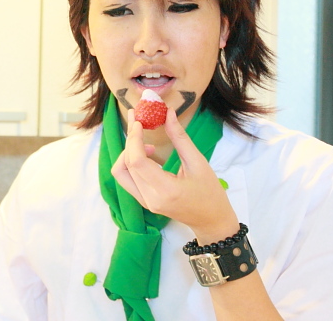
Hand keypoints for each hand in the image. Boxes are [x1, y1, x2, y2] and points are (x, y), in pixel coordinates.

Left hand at [112, 108, 237, 242]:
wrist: (211, 220)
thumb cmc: (210, 192)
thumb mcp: (198, 162)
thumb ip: (180, 137)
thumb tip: (168, 112)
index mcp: (166, 190)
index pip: (137, 162)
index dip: (134, 139)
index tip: (139, 122)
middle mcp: (150, 198)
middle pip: (126, 165)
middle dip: (129, 140)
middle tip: (139, 122)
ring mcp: (144, 202)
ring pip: (121, 172)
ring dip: (128, 153)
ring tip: (148, 145)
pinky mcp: (143, 201)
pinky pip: (126, 179)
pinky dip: (131, 163)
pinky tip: (147, 155)